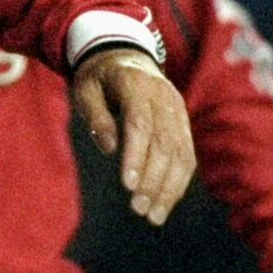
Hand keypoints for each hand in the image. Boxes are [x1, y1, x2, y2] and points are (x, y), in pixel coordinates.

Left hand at [69, 46, 193, 223]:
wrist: (126, 56)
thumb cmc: (98, 77)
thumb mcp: (85, 88)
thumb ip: (96, 115)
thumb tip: (109, 148)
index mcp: (137, 86)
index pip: (140, 125)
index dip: (136, 156)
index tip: (127, 186)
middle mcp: (164, 98)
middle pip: (164, 144)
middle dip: (154, 180)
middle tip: (139, 210)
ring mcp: (178, 111)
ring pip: (181, 154)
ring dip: (169, 188)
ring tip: (153, 216)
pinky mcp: (183, 123)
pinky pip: (187, 155)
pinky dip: (179, 182)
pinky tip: (165, 202)